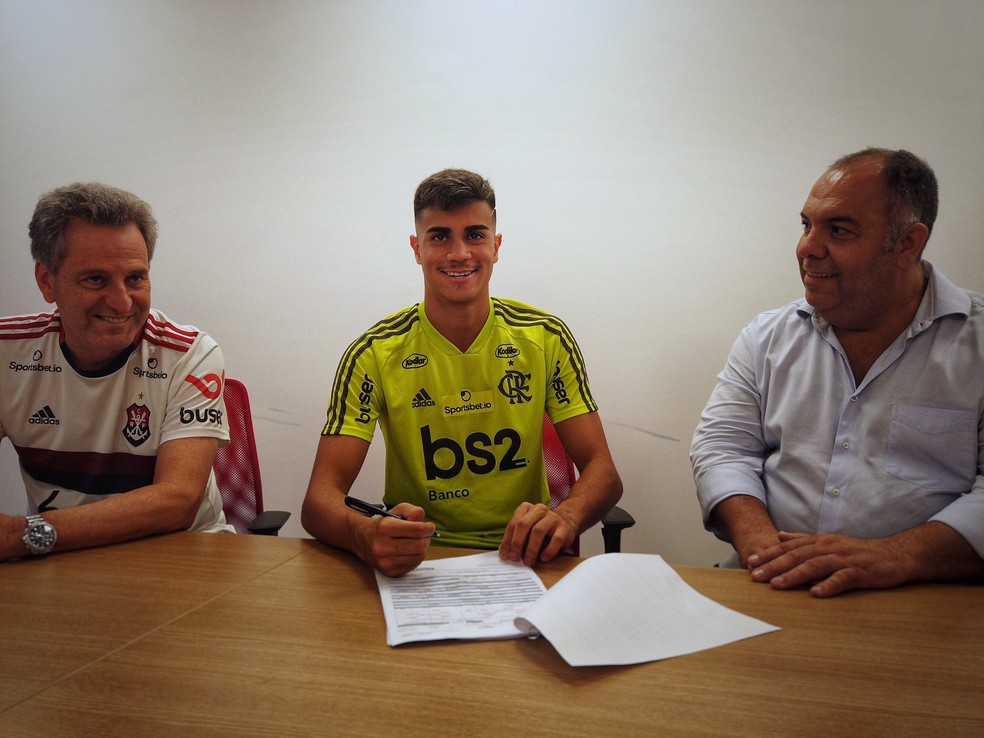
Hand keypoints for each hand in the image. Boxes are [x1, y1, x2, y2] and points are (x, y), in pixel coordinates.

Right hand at [360, 503, 434, 576]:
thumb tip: (424, 523)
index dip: (427, 528)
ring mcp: (386, 562)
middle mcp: (383, 547)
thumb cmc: (384, 525)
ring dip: (421, 549)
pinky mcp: (390, 572)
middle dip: (425, 539)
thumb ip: (413, 511)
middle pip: (419, 545)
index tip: (429, 527)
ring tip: (414, 543)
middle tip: (423, 535)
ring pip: (419, 557)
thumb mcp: (397, 510)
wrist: (364, 540)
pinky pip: (414, 565)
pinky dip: (415, 558)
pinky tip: (409, 552)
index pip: (417, 530)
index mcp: (385, 528)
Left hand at [499, 502, 575, 566]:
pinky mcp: (564, 527)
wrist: (565, 523)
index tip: (504, 555)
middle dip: (517, 543)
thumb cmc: (541, 529)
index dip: (507, 540)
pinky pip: (556, 539)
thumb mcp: (527, 529)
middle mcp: (539, 510)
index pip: (513, 524)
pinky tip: (543, 558)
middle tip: (515, 558)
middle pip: (524, 525)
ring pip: (538, 531)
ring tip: (528, 561)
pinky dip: (549, 551)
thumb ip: (516, 537)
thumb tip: (505, 553)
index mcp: (526, 508)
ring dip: (531, 549)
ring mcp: (552, 518)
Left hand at [746, 531, 908, 596]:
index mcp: (819, 541)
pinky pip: (842, 579)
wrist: (893, 555)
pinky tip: (815, 593)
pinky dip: (828, 585)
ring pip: (814, 566)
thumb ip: (803, 539)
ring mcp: (844, 559)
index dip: (769, 554)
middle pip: (797, 556)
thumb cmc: (858, 551)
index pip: (789, 547)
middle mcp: (828, 547)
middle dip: (774, 566)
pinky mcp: (859, 572)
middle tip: (755, 576)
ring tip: (777, 585)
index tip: (751, 562)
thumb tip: (780, 535)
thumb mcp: (828, 541)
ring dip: (794, 575)